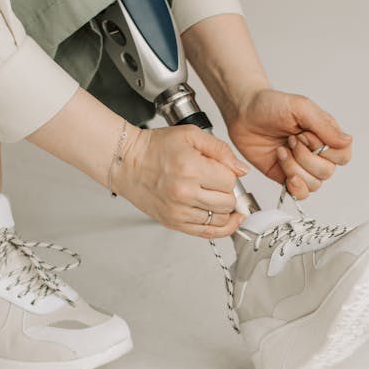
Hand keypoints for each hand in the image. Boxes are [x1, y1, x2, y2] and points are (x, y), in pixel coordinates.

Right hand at [114, 124, 248, 237]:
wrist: (127, 162)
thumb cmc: (154, 148)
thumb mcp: (190, 134)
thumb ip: (220, 149)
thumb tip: (241, 170)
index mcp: (190, 168)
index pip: (230, 181)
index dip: (229, 174)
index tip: (221, 170)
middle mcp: (184, 192)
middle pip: (227, 202)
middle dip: (227, 192)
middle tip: (217, 183)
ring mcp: (178, 211)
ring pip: (220, 219)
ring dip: (223, 209)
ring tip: (216, 197)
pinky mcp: (173, 222)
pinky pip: (207, 233)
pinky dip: (220, 228)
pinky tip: (226, 220)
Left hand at [226, 89, 352, 199]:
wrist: (243, 113)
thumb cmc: (271, 105)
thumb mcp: (300, 107)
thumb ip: (324, 125)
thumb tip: (347, 140)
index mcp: (325, 135)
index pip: (343, 155)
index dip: (324, 150)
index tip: (305, 135)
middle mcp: (317, 153)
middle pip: (327, 172)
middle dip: (305, 157)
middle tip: (289, 140)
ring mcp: (302, 166)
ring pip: (314, 184)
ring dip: (294, 168)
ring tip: (281, 150)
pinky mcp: (286, 176)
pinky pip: (300, 194)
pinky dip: (294, 186)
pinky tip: (284, 170)